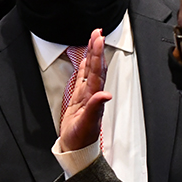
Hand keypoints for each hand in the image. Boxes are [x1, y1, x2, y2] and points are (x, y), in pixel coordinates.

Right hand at [59, 29, 110, 151]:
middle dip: (96, 49)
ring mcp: (86, 95)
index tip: (98, 39)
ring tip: (93, 39)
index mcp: (94, 96)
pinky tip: (86, 59)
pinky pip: (83, 78)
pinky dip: (85, 66)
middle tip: (96, 32)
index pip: (97, 71)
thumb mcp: (87, 124)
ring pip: (90, 70)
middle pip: (96, 66)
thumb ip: (95, 107)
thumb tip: (105, 95)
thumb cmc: (81, 138)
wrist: (76, 148)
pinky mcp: (80, 98)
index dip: (97, 54)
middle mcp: (92, 93)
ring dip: (92, 54)